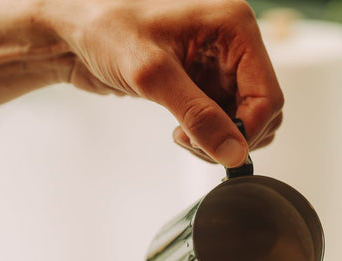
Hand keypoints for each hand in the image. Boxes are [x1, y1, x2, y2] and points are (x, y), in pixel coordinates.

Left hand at [44, 0, 283, 166]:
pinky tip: (180, 130)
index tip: (216, 148)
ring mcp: (221, 65)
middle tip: (192, 140)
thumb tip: (234, 153)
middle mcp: (234, 43)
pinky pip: (225, 121)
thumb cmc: (106, 33)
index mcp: (234, 26)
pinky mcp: (205, 83)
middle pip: (262, 109)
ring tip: (182, 135)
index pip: (268, 94)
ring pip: (245, 120)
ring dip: (220, 139)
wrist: (72, 37)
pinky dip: (208, 136)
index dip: (248, 130)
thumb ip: (198, 115)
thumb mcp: (153, 75)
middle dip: (233, 135)